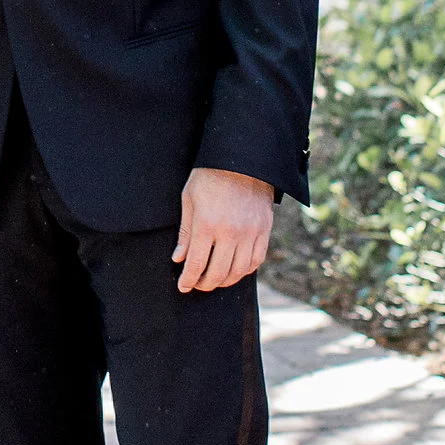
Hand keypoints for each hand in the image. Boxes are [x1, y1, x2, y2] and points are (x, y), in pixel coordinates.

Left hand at [173, 167, 274, 294]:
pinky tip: (235, 270)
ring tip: (215, 280)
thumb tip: (179, 259)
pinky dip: (245, 270)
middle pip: (218, 272)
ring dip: (225, 281)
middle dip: (205, 284)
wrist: (242, 158)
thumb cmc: (210, 176)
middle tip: (197, 284)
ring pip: (239, 271)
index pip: (197, 264)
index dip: (188, 280)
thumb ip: (186, 232)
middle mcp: (231, 232)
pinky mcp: (265, 229)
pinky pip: (256, 260)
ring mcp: (251, 232)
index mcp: (208, 224)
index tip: (183, 286)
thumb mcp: (189, 199)